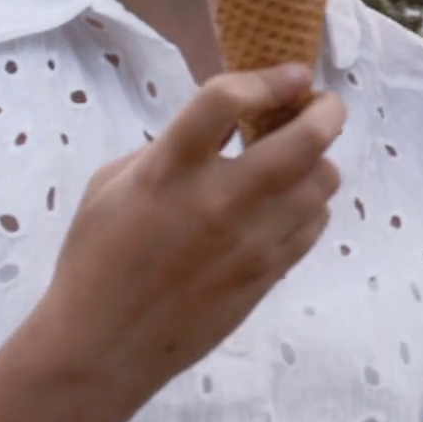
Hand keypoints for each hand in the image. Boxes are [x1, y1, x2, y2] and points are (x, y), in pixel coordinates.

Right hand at [26, 64, 343, 409]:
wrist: (101, 348)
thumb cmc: (96, 259)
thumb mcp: (113, 184)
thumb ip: (169, 147)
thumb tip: (222, 128)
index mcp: (171, 170)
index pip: (227, 100)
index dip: (268, 78)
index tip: (293, 73)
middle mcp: (220, 200)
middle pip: (307, 139)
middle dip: (326, 110)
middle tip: (321, 104)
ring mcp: (253, 240)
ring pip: (323, 181)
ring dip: (317, 161)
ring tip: (298, 159)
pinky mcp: (269, 273)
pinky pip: (315, 224)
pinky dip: (311, 205)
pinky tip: (288, 204)